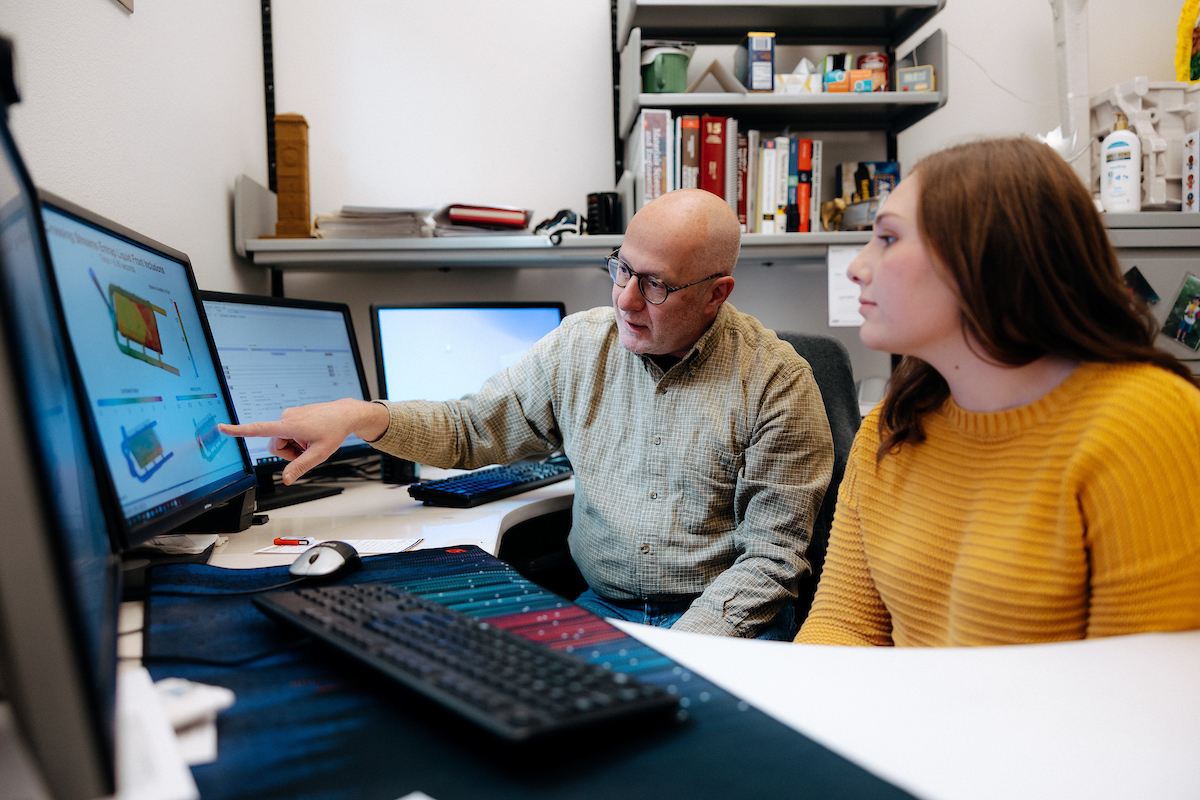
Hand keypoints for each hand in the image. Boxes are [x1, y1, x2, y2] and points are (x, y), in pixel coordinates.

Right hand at [218, 398, 389, 483]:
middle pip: (274, 445)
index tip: (222, 428)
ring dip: (293, 445)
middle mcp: (285, 417)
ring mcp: (289, 415)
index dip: (239, 431)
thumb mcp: (320, 454)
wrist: (344, 414)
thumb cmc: (334, 431)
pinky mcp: (292, 414)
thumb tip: (286, 480)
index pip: (259, 429)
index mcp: (289, 425)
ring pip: (281, 440)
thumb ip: (300, 467)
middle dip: (288, 452)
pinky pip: (287, 432)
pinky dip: (296, 438)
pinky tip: (310, 435)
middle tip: (307, 450)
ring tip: (310, 441)